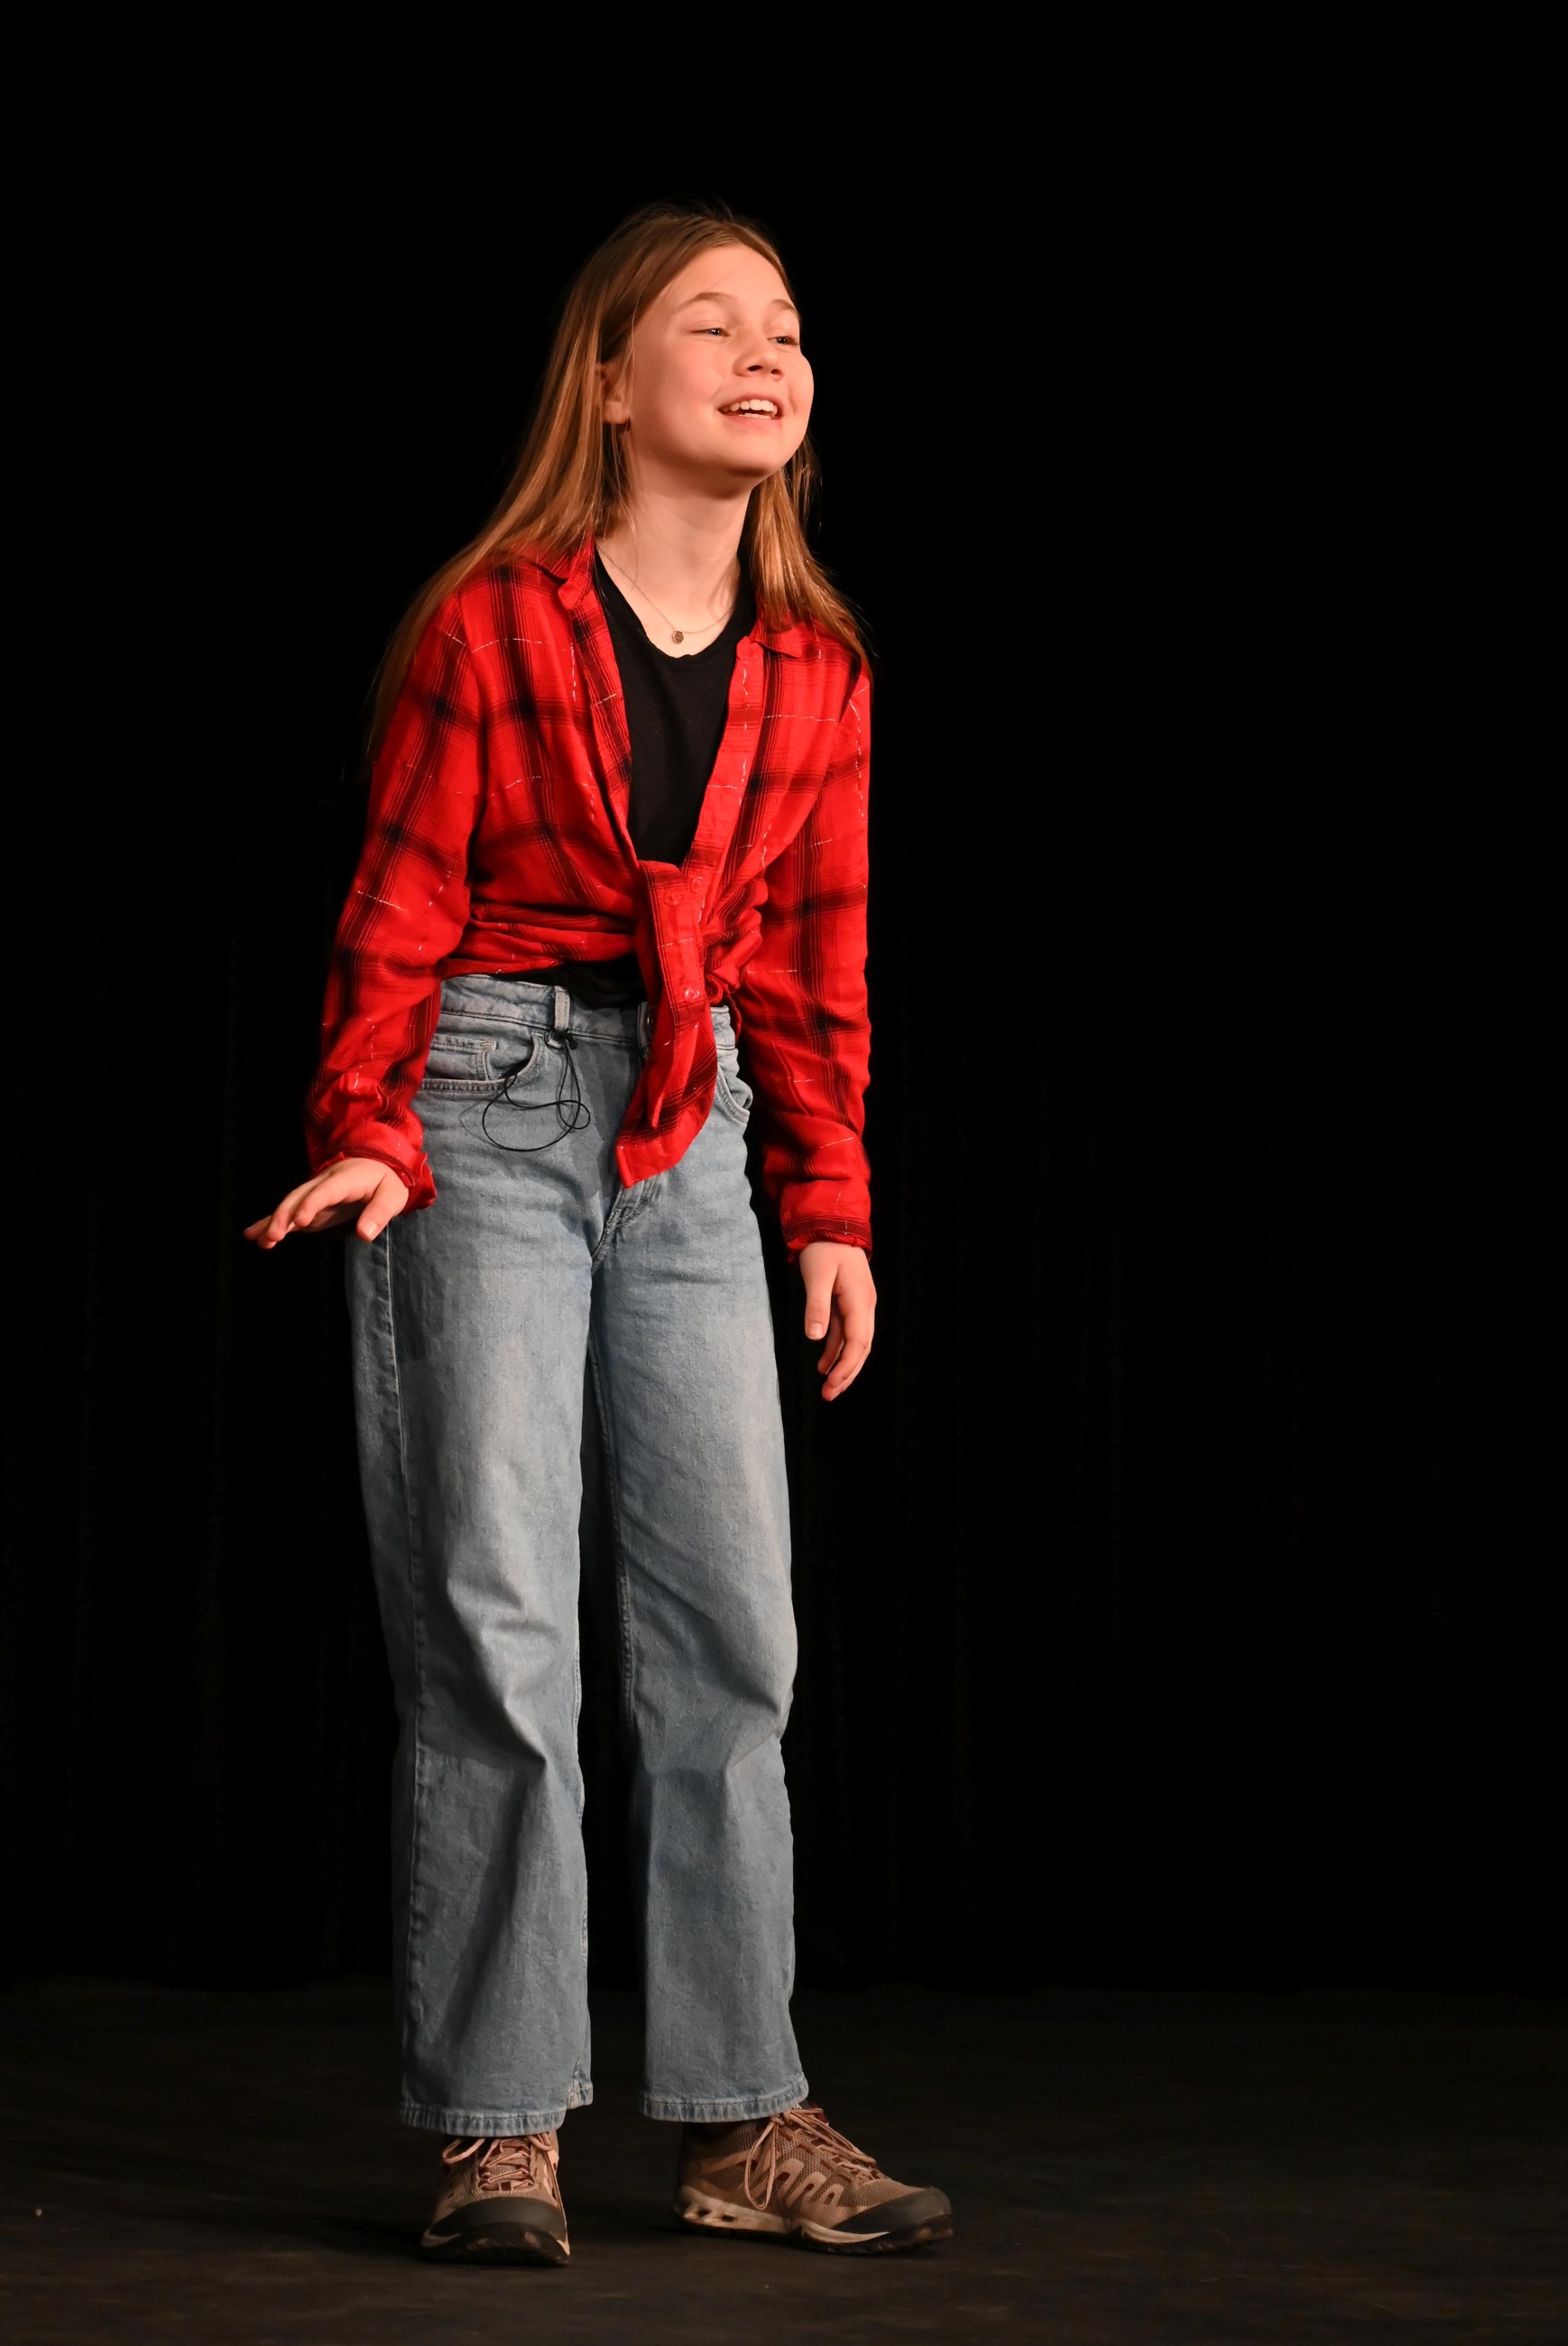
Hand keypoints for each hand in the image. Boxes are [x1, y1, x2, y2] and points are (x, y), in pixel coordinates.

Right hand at [243, 1159, 409, 1249]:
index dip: (311, 1205)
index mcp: (344, 1179)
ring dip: (274, 1221)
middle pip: (299, 1196)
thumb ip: (379, 1213)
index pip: (325, 1191)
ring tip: (261, 1240)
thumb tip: (364, 1234)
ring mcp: (313, 1193)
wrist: (375, 1168)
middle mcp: (323, 1183)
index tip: (300, 1221)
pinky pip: (289, 1213)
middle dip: (284, 1215)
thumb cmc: (385, 1183)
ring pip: (289, 1205)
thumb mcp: (393, 1196)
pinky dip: (271, 1223)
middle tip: (273, 1236)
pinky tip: (254, 1236)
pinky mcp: (309, 1206)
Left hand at [798, 1241, 875, 1401]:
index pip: (858, 1342)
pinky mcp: (849, 1304)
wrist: (832, 1224)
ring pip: (854, 1343)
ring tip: (828, 1388)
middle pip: (861, 1348)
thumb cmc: (824, 1248)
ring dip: (842, 1366)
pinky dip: (836, 1350)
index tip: (831, 1384)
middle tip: (829, 1395)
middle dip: (847, 1373)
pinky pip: (845, 1333)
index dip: (846, 1366)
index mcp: (860, 1300)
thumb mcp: (817, 1275)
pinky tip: (823, 1365)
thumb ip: (816, 1306)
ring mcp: (858, 1306)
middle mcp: (865, 1306)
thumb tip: (814, 1338)